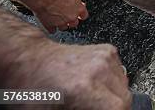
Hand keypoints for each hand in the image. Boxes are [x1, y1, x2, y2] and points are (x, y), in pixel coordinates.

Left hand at [9, 41, 130, 109]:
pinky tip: (95, 83)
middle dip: (113, 107)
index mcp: (83, 89)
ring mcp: (105, 57)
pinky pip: (120, 72)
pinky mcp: (107, 50)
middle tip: (96, 108)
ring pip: (124, 85)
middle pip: (124, 98)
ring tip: (93, 98)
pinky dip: (112, 81)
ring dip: (114, 95)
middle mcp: (98, 70)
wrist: (29, 59)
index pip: (119, 107)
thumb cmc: (32, 89)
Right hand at [32, 0, 88, 32]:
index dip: (80, 15)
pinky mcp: (51, 26)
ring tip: (57, 18)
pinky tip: (50, 23)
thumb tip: (80, 4)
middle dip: (71, 20)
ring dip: (61, 24)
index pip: (84, 16)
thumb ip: (77, 2)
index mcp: (79, 9)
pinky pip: (53, 30)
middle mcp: (72, 17)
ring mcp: (61, 23)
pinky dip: (52, 27)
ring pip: (64, 28)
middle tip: (66, 15)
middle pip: (74, 23)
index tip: (78, 14)